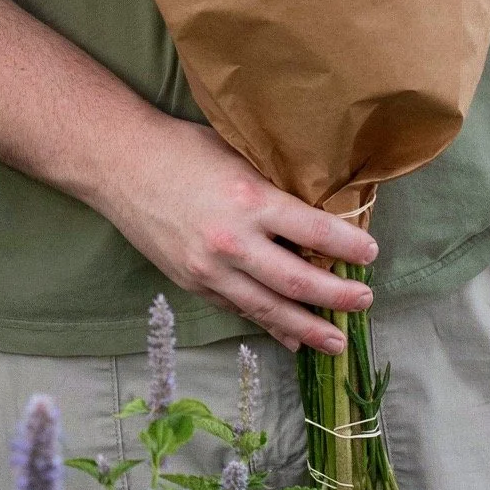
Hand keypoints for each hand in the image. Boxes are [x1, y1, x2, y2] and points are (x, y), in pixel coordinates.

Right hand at [90, 116, 377, 354]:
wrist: (119, 164)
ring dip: (307, 328)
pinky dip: (267, 325)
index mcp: (250, 200)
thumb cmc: (182, 148)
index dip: (350, 247)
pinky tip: (289, 336)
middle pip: (298, 282)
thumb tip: (315, 216)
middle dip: (338, 297)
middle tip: (364, 301)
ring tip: (336, 341)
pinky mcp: (192, 282)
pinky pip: (238, 310)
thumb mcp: (238, 155)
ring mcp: (209, 269)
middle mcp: (232, 241)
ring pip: (269, 308)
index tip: (371, 253)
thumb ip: (273, 188)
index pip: (316, 233)